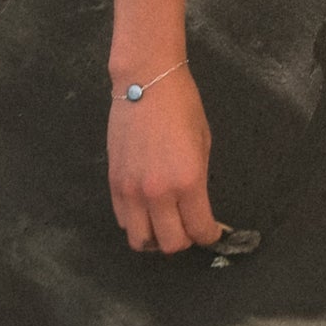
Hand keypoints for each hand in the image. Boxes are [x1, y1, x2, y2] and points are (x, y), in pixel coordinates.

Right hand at [107, 64, 223, 252]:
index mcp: (188, 181)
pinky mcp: (113, 185)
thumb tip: (198, 205)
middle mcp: (158, 193)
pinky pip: (123, 221)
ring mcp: (131, 192)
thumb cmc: (183, 105)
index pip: (198, 228)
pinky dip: (137, 223)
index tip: (213, 232)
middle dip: (184, 240)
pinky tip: (147, 209)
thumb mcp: (203, 142)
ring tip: (165, 223)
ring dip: (156, 238)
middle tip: (190, 227)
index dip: (209, 235)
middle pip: (169, 244)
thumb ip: (199, 179)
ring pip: (140, 240)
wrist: (146, 82)